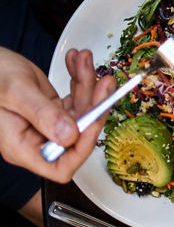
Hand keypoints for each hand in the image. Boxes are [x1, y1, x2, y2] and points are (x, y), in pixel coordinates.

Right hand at [0, 48, 115, 182]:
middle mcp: (37, 139)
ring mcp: (48, 123)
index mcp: (22, 147)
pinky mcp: (53, 108)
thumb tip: (69, 136)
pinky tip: (77, 62)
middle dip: (94, 105)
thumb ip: (42, 114)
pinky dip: (80, 78)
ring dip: (88, 84)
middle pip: (79, 135)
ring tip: (85, 60)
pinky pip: (75, 97)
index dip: (82, 148)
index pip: (60, 166)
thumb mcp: (15, 92)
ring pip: (82, 111)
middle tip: (104, 82)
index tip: (95, 121)